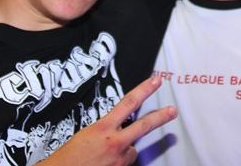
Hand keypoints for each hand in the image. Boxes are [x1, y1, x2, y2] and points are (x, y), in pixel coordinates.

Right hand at [43, 76, 177, 165]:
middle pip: (144, 126)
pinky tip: (106, 163)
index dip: (144, 90)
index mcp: (103, 128)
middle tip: (172, 111)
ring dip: (125, 149)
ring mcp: (119, 159)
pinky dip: (119, 161)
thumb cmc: (68, 156)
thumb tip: (117, 128)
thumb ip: (105, 129)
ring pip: (132, 149)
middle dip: (160, 117)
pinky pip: (126, 162)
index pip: (129, 103)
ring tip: (105, 154)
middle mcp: (115, 142)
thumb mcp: (85, 134)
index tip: (156, 81)